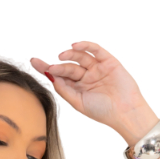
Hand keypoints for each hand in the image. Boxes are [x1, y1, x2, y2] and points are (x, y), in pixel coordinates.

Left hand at [31, 42, 155, 136]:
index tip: (34, 61)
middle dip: (58, 66)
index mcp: (78, 88)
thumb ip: (64, 89)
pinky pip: (95, 50)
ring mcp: (97, 68)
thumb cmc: (102, 111)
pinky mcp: (109, 62)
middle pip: (68, 67)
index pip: (60, 76)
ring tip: (62, 56)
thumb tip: (50, 75)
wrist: (125, 112)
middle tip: (50, 66)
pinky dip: (86, 46)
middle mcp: (86, 77)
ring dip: (70, 55)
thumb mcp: (78, 102)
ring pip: (80, 57)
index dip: (46, 68)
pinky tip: (75, 46)